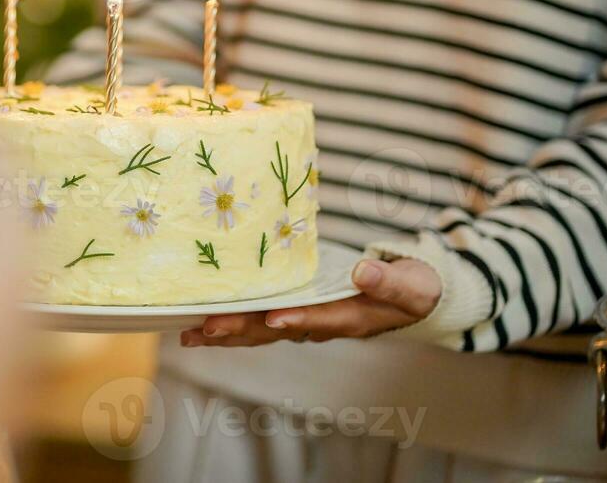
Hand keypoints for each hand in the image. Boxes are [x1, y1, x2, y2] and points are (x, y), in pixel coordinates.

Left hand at [180, 258, 439, 346]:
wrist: (416, 296)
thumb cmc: (417, 287)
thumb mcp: (414, 284)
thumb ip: (390, 280)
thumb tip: (363, 271)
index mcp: (351, 317)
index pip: (316, 319)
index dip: (294, 319)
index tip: (270, 319)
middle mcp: (323, 323)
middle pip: (275, 330)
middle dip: (240, 330)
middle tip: (203, 330)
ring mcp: (308, 319)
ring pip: (261, 330)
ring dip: (227, 332)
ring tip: (189, 334)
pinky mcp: (299, 308)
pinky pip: (261, 318)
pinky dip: (234, 320)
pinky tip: (204, 320)